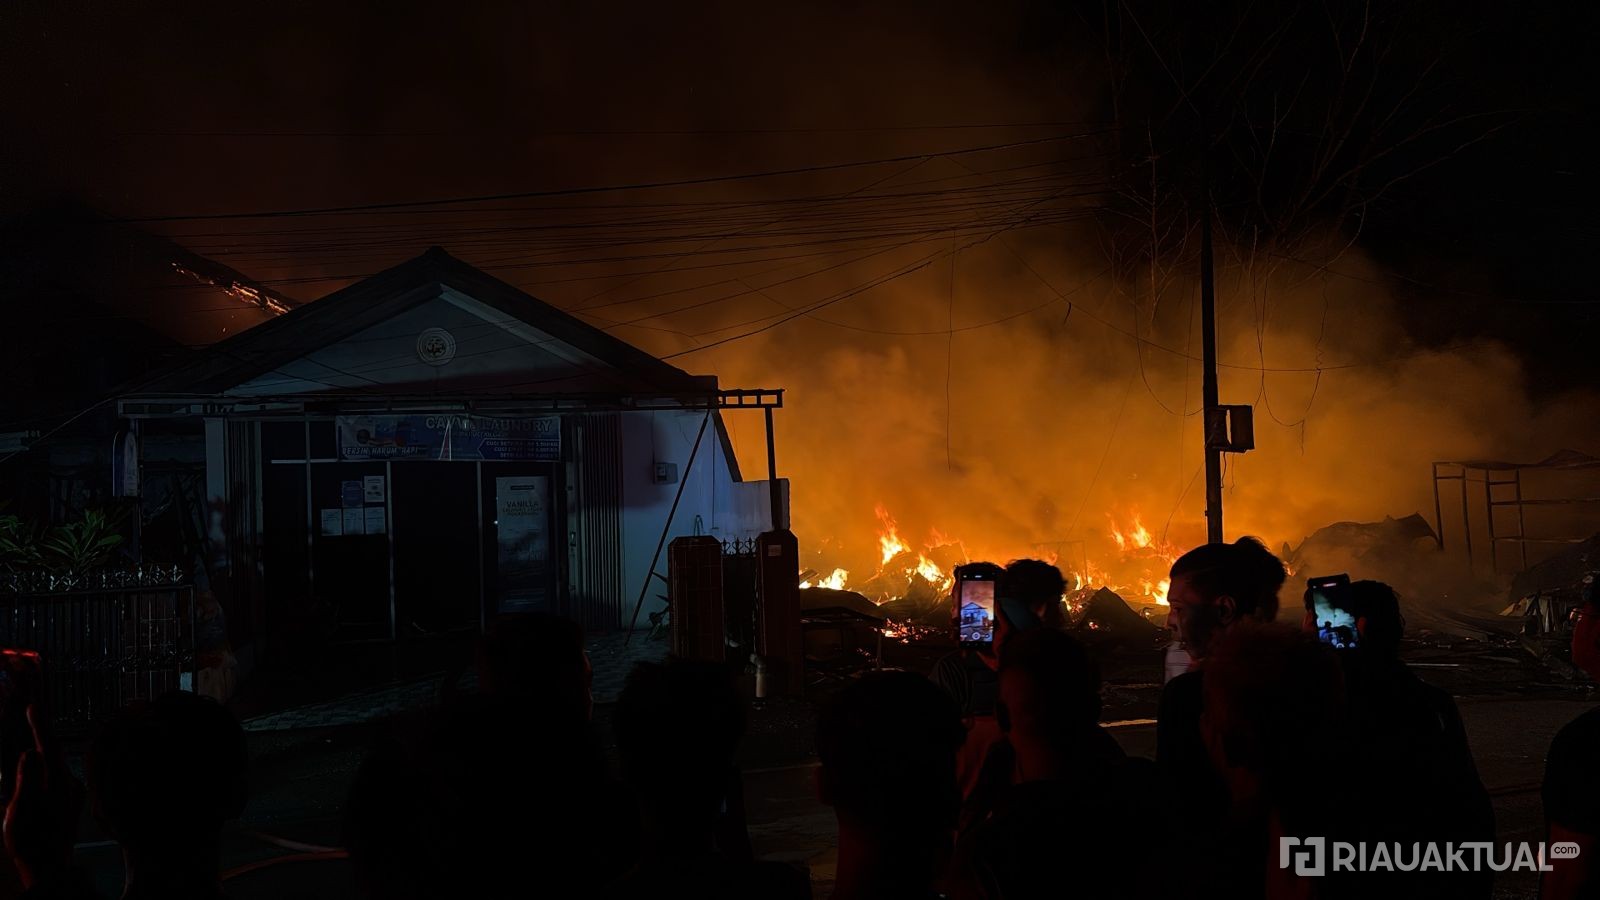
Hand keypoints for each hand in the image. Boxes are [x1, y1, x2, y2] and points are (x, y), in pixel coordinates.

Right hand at [3, 705, 82, 888]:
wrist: (49, 867)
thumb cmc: (31, 841)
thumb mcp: (21, 810)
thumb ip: (26, 780)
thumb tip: (29, 752)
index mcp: (57, 782)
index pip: (47, 746)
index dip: (39, 725)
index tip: (33, 705)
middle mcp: (68, 783)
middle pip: (50, 751)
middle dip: (40, 731)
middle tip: (32, 708)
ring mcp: (69, 792)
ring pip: (51, 765)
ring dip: (42, 749)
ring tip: (33, 731)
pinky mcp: (67, 801)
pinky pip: (52, 778)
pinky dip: (43, 768)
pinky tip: (36, 769)